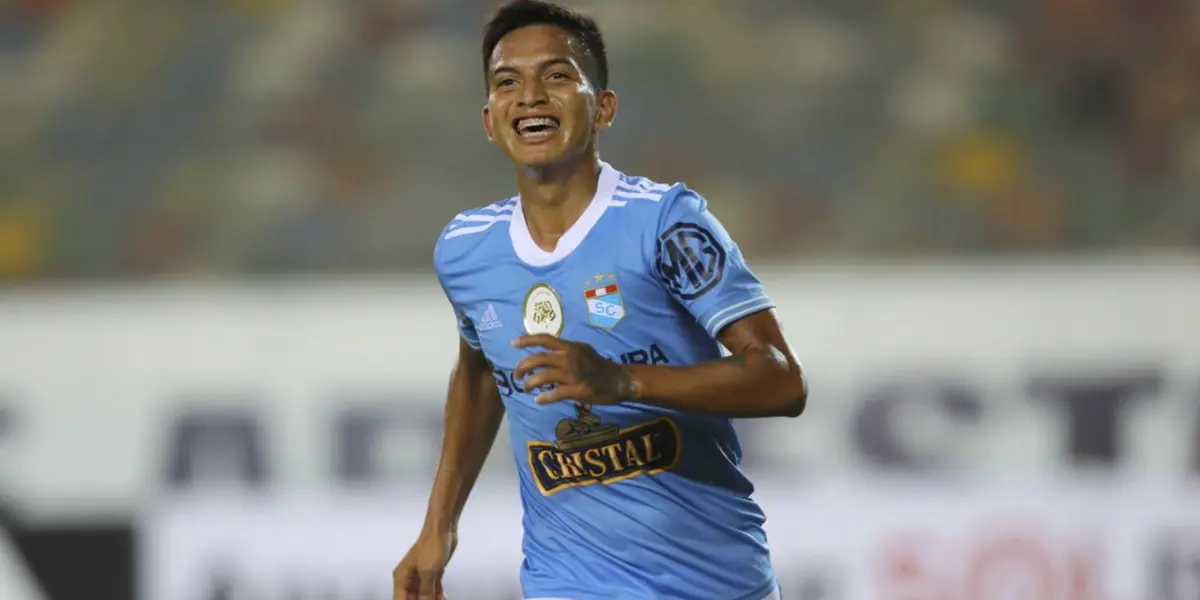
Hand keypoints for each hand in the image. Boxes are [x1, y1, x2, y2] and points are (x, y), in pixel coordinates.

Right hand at [393, 529, 456, 599]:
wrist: (443, 530)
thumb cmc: (431, 545)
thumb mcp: (427, 572)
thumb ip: (425, 591)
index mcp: (402, 578)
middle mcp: (409, 579)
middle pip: (412, 599)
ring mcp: (421, 577)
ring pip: (424, 596)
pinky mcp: (432, 574)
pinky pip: (433, 590)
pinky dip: (438, 596)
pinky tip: (443, 599)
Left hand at [512, 334, 636, 404]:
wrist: (619, 380)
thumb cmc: (599, 365)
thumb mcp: (583, 351)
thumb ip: (566, 351)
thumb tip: (548, 353)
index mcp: (570, 347)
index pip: (545, 339)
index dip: (527, 340)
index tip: (513, 344)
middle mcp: (569, 358)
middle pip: (538, 359)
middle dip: (523, 367)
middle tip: (516, 375)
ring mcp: (573, 374)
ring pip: (542, 376)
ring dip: (530, 383)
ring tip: (525, 388)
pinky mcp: (577, 389)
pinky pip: (555, 394)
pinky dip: (544, 397)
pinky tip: (538, 400)